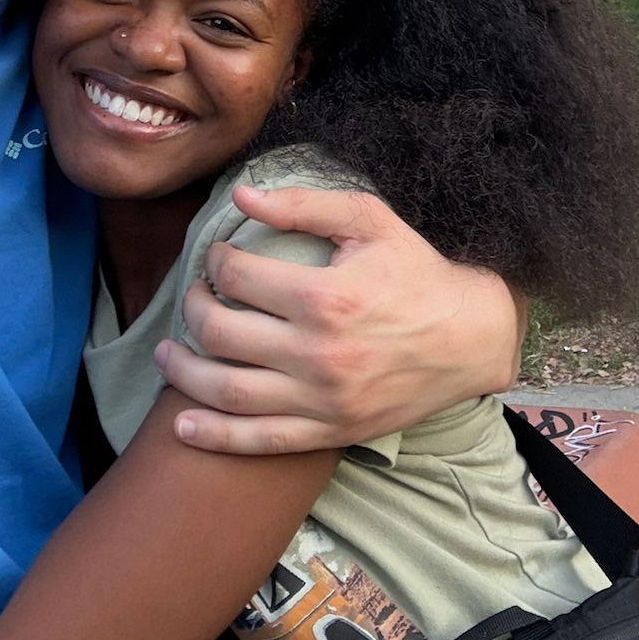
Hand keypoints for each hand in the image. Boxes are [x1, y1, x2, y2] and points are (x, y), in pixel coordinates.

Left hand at [155, 184, 524, 454]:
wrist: (471, 337)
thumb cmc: (416, 271)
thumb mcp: (368, 220)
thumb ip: (302, 205)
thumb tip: (241, 198)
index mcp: (325, 296)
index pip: (237, 277)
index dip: (214, 262)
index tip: (216, 258)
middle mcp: (319, 353)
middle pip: (222, 333)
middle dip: (193, 308)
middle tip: (193, 295)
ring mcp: (323, 399)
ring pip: (230, 392)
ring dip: (185, 373)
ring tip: (166, 353)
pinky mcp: (331, 431)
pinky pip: (262, 441)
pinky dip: (216, 436)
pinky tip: (182, 425)